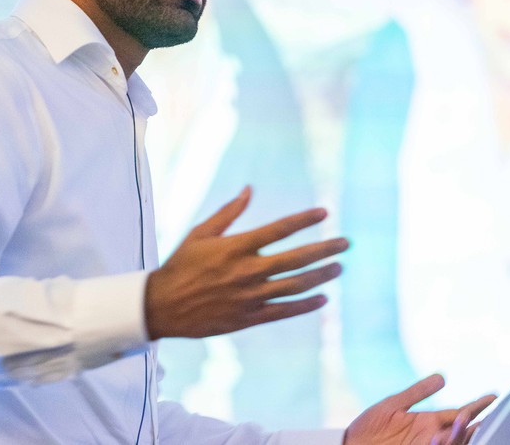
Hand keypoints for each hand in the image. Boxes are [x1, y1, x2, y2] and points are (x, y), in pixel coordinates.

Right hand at [144, 186, 347, 339]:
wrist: (163, 305)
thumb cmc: (181, 264)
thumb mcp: (200, 233)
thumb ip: (228, 212)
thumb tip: (249, 190)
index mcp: (236, 247)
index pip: (279, 229)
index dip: (305, 219)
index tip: (325, 212)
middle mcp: (247, 271)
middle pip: (297, 258)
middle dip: (325, 249)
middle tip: (346, 243)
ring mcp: (250, 297)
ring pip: (296, 285)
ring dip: (321, 276)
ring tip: (338, 267)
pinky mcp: (249, 318)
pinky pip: (284, 311)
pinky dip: (306, 305)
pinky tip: (323, 299)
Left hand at [344, 374, 495, 444]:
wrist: (350, 444)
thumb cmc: (370, 426)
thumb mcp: (394, 404)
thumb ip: (418, 392)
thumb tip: (443, 377)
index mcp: (428, 422)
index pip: (459, 413)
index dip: (477, 406)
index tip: (494, 396)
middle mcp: (431, 437)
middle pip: (462, 432)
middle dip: (474, 423)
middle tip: (485, 414)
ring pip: (452, 443)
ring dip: (459, 435)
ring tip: (463, 420)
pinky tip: (438, 437)